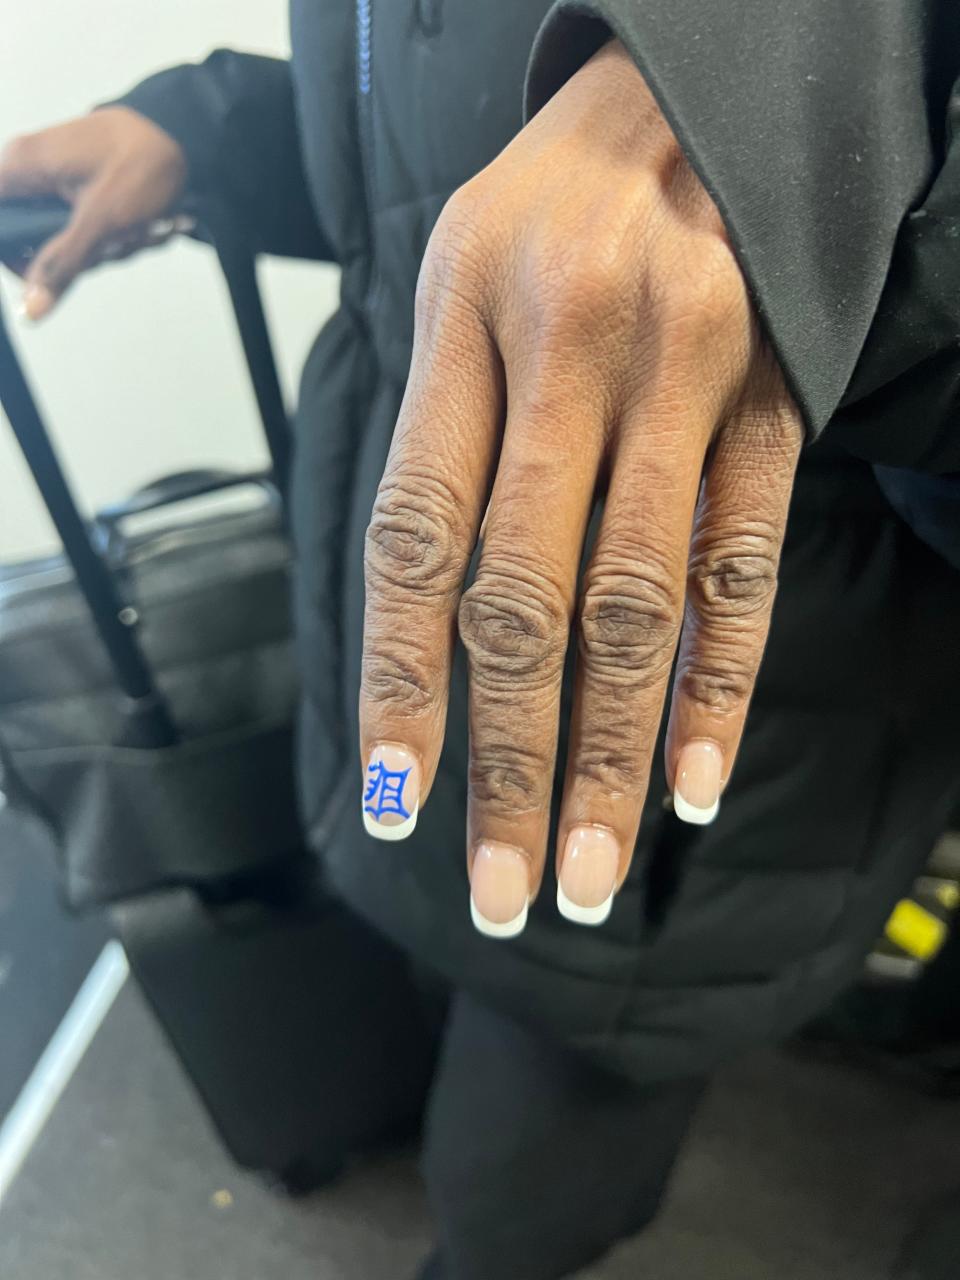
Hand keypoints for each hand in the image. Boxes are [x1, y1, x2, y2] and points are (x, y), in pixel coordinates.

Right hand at [0, 107, 187, 319]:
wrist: (186, 134)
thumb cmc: (143, 162)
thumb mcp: (102, 221)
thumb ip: (62, 265)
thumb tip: (31, 307)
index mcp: (21, 167)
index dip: (14, 256)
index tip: (50, 269)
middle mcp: (32, 171)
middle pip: (31, 240)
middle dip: (80, 255)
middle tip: (116, 241)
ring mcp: (59, 181)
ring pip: (66, 240)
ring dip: (109, 248)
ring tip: (141, 229)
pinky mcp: (84, 190)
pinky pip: (89, 230)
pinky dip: (118, 237)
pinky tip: (146, 226)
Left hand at [360, 41, 802, 936]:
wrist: (687, 95)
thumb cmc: (547, 208)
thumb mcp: (455, 284)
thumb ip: (440, 443)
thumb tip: (428, 630)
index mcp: (463, 326)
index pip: (418, 540)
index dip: (403, 683)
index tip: (396, 801)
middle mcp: (569, 355)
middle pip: (528, 598)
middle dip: (513, 763)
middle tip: (505, 889)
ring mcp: (682, 379)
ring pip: (640, 603)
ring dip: (613, 755)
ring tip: (594, 872)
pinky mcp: (769, 400)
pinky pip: (743, 561)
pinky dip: (718, 681)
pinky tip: (694, 780)